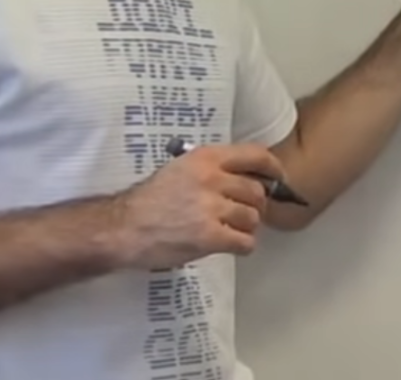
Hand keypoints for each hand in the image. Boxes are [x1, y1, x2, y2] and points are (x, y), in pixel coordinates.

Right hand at [108, 143, 284, 269]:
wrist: (122, 228)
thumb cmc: (150, 200)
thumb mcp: (181, 170)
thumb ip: (213, 170)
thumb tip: (247, 178)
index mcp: (206, 158)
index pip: (255, 156)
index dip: (273, 168)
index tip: (278, 178)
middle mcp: (211, 179)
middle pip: (257, 192)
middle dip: (254, 206)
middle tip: (241, 214)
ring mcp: (211, 208)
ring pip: (253, 218)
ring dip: (245, 227)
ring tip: (228, 230)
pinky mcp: (209, 236)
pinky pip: (245, 242)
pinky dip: (242, 246)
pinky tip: (229, 245)